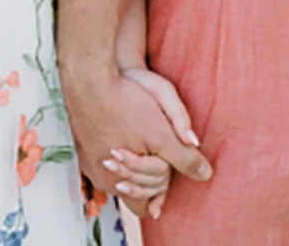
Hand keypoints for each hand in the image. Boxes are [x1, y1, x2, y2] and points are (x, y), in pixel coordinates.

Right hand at [64, 68, 211, 217]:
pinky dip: (115, 153)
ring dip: (130, 167)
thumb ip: (184, 156)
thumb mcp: (163, 130)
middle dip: (147, 179)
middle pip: (131, 192)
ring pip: (116, 176)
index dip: (161, 192)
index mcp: (123, 180)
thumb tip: (206, 174)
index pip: (145, 206)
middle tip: (160, 156)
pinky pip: (103, 160)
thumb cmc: (127, 102)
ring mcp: (89, 163)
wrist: (90, 81)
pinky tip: (124, 133)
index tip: (168, 172)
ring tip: (143, 143)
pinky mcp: (82, 147)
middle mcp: (103, 179)